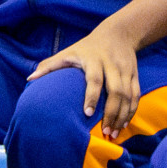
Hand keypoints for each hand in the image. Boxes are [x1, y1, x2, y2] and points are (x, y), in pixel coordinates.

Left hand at [29, 21, 140, 138]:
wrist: (119, 33)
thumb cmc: (86, 47)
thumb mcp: (68, 52)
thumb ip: (50, 65)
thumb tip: (30, 79)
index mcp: (94, 59)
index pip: (95, 79)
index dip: (92, 96)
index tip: (87, 113)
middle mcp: (112, 65)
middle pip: (116, 90)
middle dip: (112, 112)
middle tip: (105, 132)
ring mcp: (126, 70)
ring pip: (129, 95)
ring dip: (122, 116)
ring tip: (114, 133)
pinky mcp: (135, 75)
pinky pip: (136, 95)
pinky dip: (131, 111)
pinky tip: (124, 124)